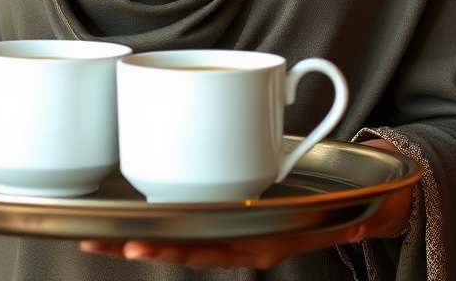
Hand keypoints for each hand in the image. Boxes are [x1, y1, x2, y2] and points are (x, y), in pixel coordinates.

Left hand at [80, 139, 413, 269]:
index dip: (174, 250)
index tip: (137, 247)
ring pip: (178, 239)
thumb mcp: (348, 213)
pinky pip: (190, 225)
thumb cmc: (345, 204)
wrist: (352, 205)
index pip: (212, 250)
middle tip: (93, 243)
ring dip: (136, 239)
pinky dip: (160, 225)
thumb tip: (362, 223)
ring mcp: (231, 230)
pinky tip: (130, 220)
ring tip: (95, 237)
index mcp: (264, 240)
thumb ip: (353, 217)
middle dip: (135, 247)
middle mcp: (241, 239)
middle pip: (182, 248)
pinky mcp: (228, 214)